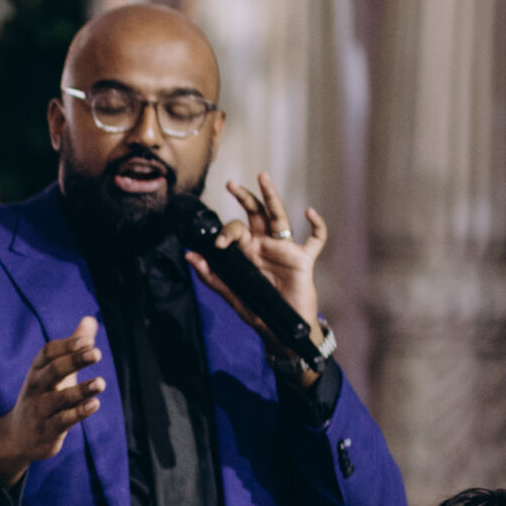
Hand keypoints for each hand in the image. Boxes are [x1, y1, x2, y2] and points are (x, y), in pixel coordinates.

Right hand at [0, 320, 105, 485]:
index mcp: (37, 371)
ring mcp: (41, 410)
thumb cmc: (44, 396)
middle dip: (74, 361)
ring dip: (81, 389)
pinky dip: (79, 412)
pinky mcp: (48, 430)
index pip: (48, 352)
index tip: (89, 341)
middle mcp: (36, 388)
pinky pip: (64, 420)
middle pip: (53, 370)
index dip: (68, 346)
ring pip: (60, 398)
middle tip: (97, 353)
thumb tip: (91, 319)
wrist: (18, 436)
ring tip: (101, 382)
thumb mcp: (54, 372)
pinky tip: (94, 404)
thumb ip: (73, 347)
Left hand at [187, 173, 326, 359]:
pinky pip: (315, 239)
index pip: (236, 229)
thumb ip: (211, 275)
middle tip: (230, 184)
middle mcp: (265, 245)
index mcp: (247, 251)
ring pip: (280, 217)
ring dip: (271, 197)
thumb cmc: (258, 310)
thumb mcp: (230, 293)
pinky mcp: (303, 259)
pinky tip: (310, 213)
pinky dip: (317, 226)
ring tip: (262, 177)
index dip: (226, 232)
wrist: (282, 328)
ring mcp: (285, 250)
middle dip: (244, 197)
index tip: (219, 245)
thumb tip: (189, 255)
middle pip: (255, 214)